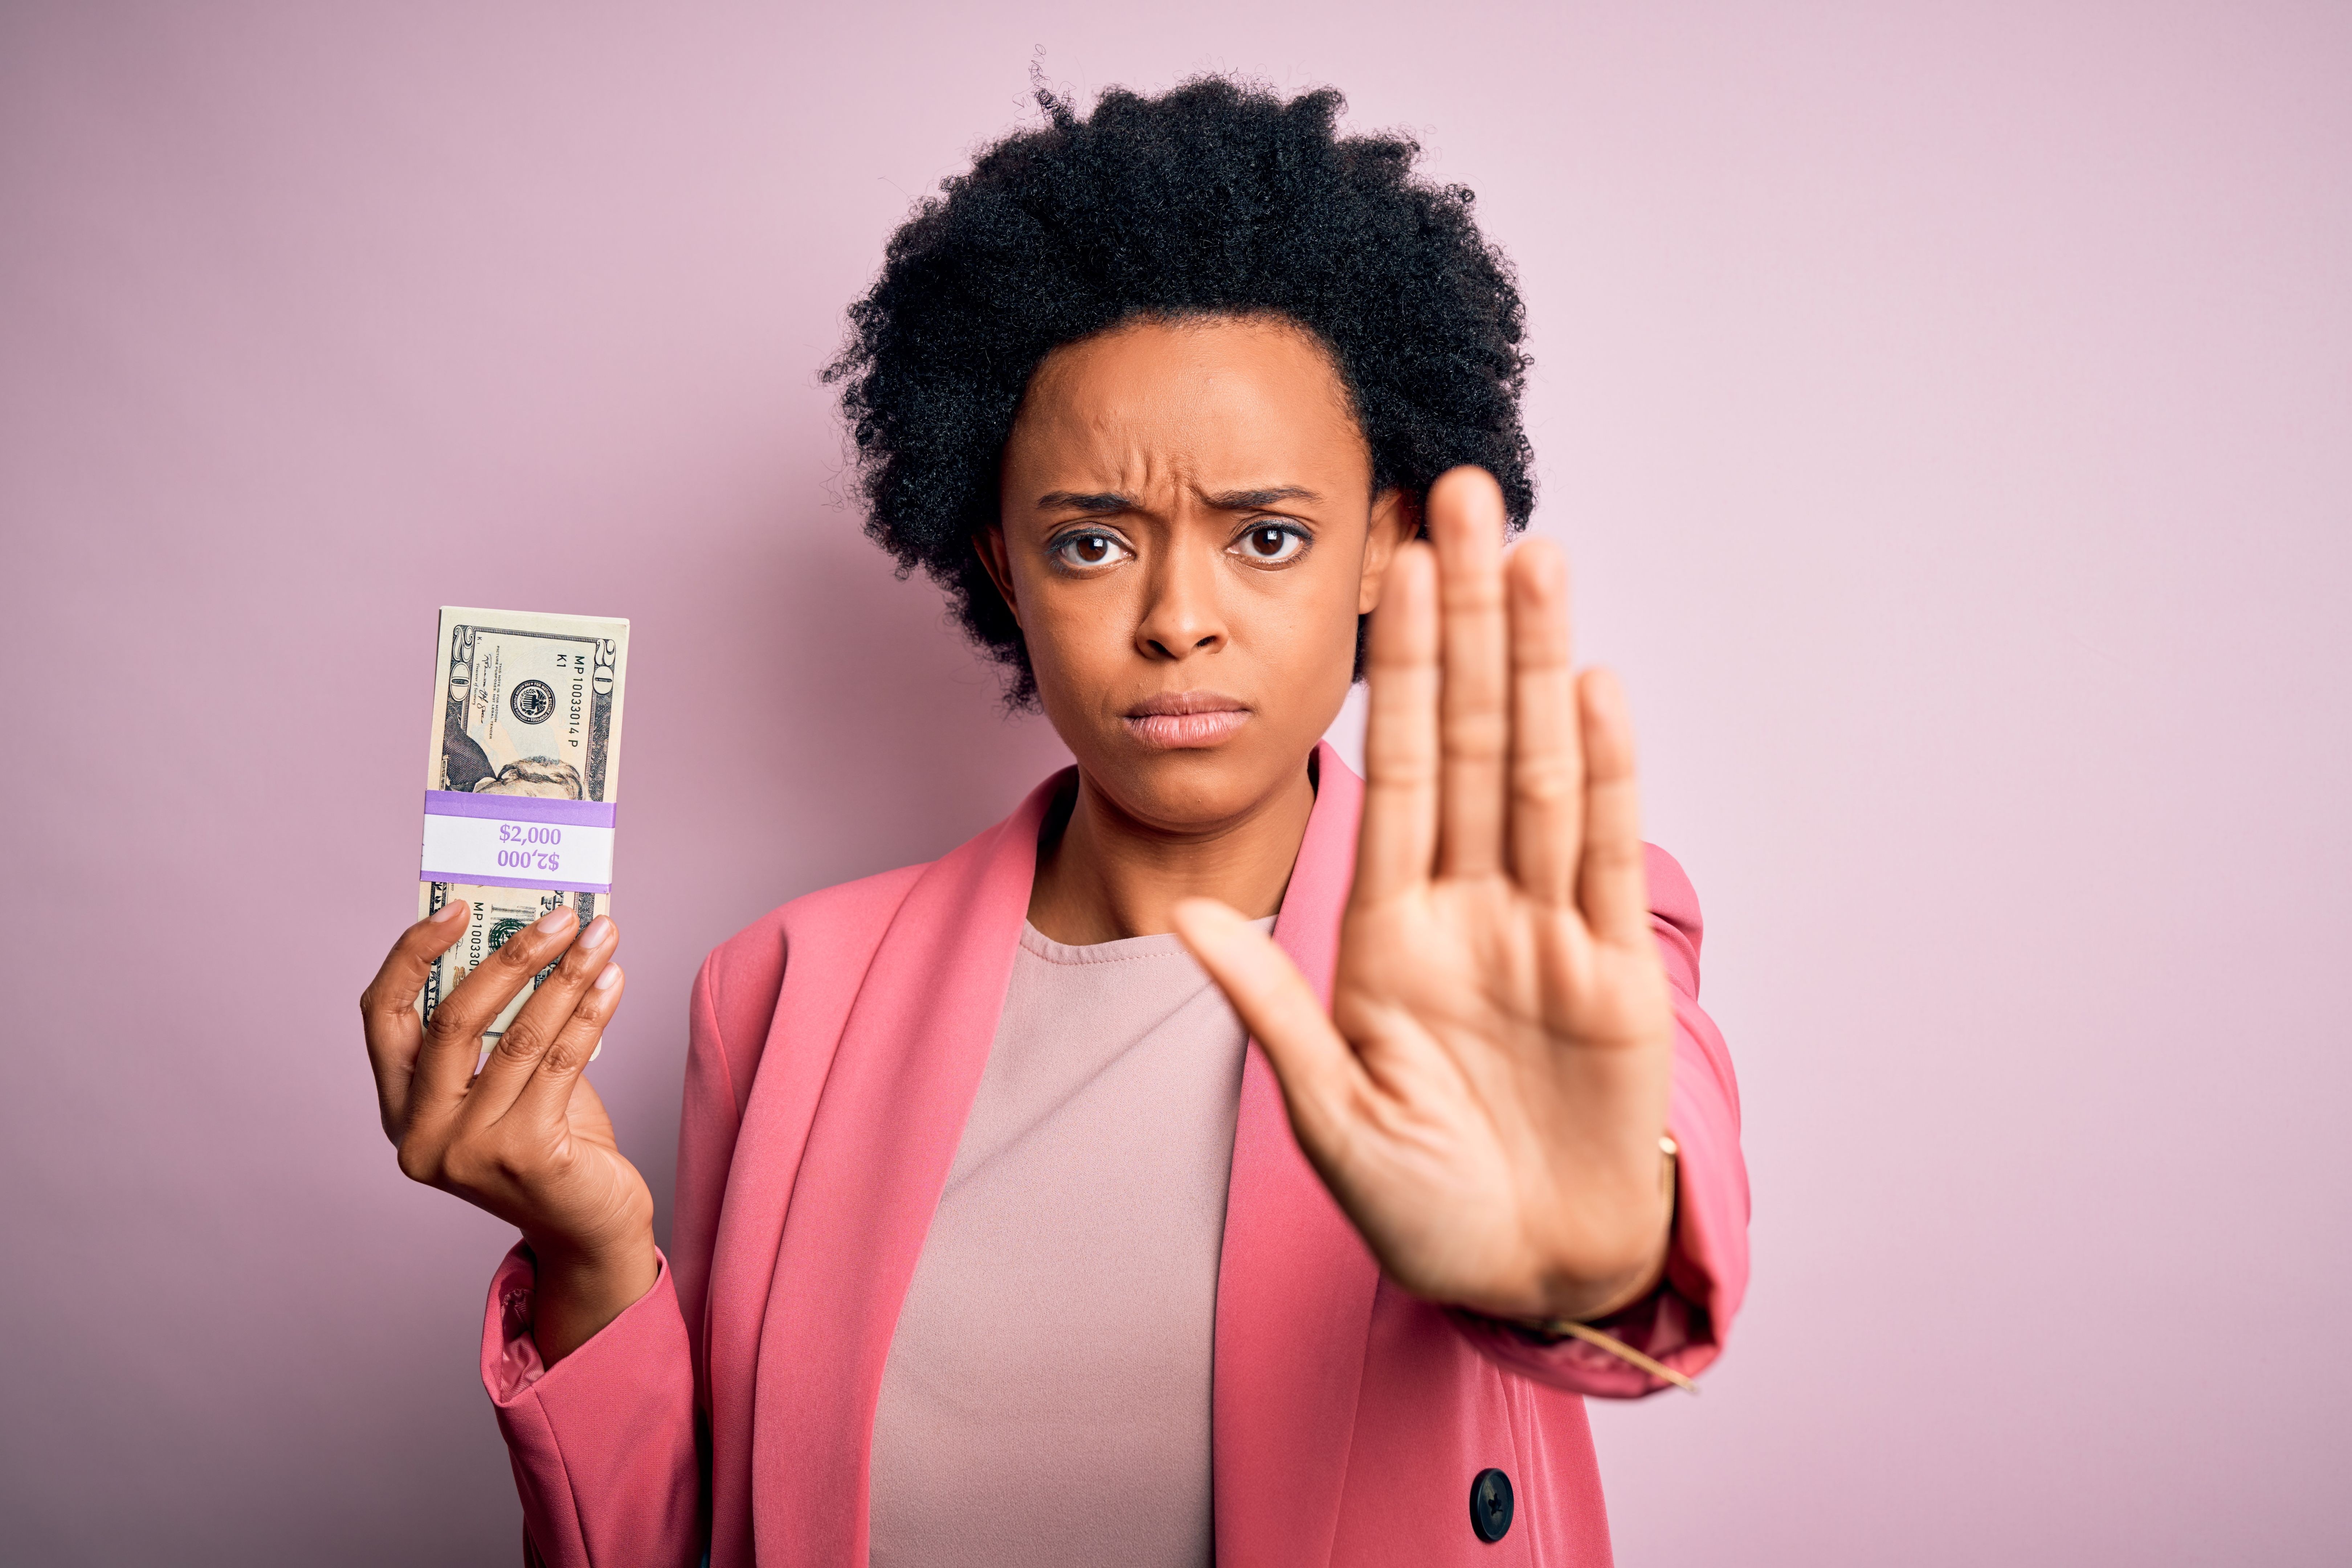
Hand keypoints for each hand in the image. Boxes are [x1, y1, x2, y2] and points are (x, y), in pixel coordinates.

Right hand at [360, 903, 655, 1361]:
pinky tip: (613, 980)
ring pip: (518, 1036)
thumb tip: (529, 938)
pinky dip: (591, 1013)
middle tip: (559, 915)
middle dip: (509, 956)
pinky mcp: (524, 1158)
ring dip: (566, 975)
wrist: (588, 1227)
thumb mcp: (506, 1084)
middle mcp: (420, 1135)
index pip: (383, 1016)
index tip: (457, 906)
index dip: (412, 954)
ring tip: (601, 935)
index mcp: (400, 1109)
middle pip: (452, 1019)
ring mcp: (467, 1152)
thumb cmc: (548, 1144)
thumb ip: (497, 1028)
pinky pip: (561, 1062)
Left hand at [1175, 467, 1674, 1321]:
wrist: (1522, 1272)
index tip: (1391, 565)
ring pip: (1539, 766)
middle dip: (1467, 619)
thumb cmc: (1418, 1208)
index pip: (1397, 766)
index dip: (1399, 664)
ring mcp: (1543, 931)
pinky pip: (1596, 854)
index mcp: (1388, 930)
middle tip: (1465, 496)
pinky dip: (1599, 771)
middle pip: (1470, 733)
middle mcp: (1469, 906)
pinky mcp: (1609, 975)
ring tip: (1535, 552)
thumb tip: (1194, 918)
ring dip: (1538, 660)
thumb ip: (1270, 1009)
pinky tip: (1591, 684)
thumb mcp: (1325, 1114)